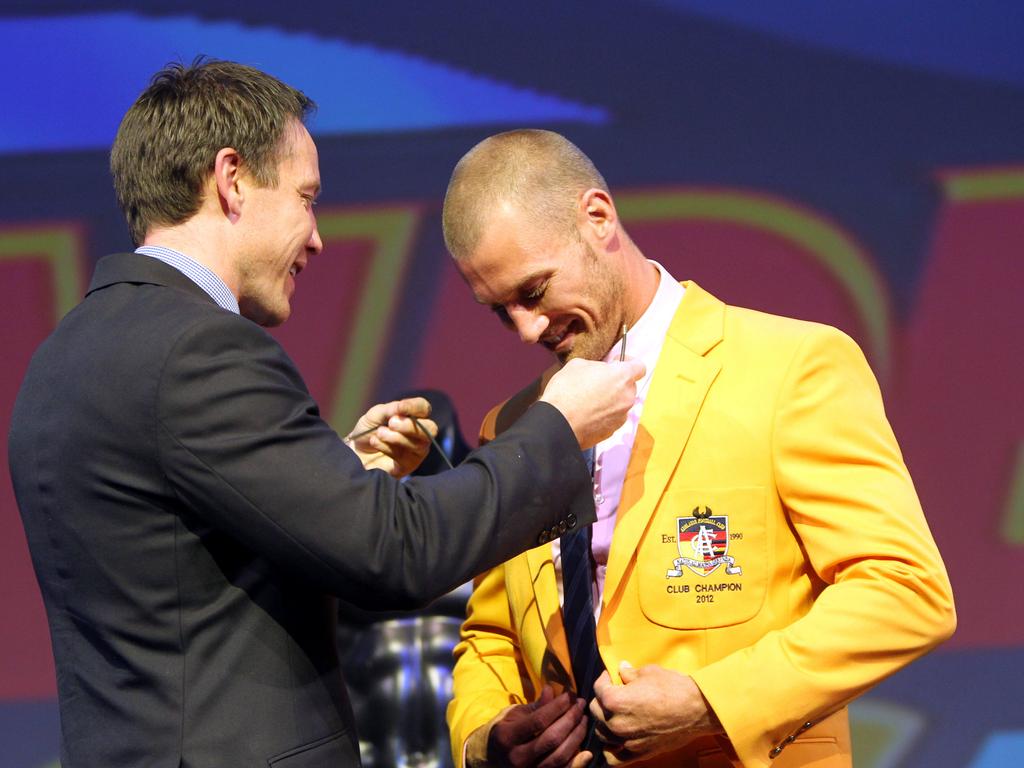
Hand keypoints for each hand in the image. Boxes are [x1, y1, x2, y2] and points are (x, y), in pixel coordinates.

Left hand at [345, 397, 435, 477]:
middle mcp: (420, 435)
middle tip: (391, 423)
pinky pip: (404, 458)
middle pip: (430, 429)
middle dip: (410, 426)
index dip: (415, 407)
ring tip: (379, 433)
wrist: (354, 451)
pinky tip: (375, 442)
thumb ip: (391, 409)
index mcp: (414, 417)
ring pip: (418, 444)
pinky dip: (388, 448)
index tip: (400, 407)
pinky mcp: (408, 467)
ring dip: (396, 437)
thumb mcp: (376, 414)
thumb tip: (403, 408)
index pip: (424, 408)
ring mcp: (416, 452)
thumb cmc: (368, 430)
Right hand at [482, 686, 592, 767]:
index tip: (571, 695)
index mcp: (507, 736)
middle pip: (552, 738)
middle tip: (580, 705)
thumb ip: (535, 706)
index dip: (558, 706)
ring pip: (560, 756)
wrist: (491, 758)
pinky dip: (576, 762)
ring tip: (583, 720)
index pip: (539, 720)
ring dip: (577, 737)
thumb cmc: (505, 731)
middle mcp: (517, 757)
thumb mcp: (513, 715)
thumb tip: (552, 690)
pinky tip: (585, 750)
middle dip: (571, 719)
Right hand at [539, 359, 644, 448]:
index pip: (640, 367)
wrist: (557, 423)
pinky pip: (612, 419)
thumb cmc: (566, 391)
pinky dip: (603, 416)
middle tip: (597, 383)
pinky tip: (587, 415)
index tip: (618, 363)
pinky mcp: (612, 431)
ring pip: (620, 404)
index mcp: (622, 377)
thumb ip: (596, 366)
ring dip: (610, 400)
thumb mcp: (577, 365)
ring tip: (589, 401)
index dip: (630, 363)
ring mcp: (621, 416)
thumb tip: (599, 372)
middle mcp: (627, 397)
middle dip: (616, 383)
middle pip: (629, 387)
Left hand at [589, 662, 721, 764]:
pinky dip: (611, 750)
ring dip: (605, 722)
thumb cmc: (674, 688)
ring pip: (602, 734)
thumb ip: (629, 673)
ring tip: (615, 714)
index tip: (612, 676)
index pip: (599, 688)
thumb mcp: (649, 672)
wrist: (697, 710)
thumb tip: (621, 669)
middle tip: (615, 693)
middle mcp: (617, 723)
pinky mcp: (639, 753)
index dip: (605, 679)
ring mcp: (627, 740)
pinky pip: (614, 758)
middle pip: (596, 711)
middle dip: (603, 699)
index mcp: (615, 700)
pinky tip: (616, 740)